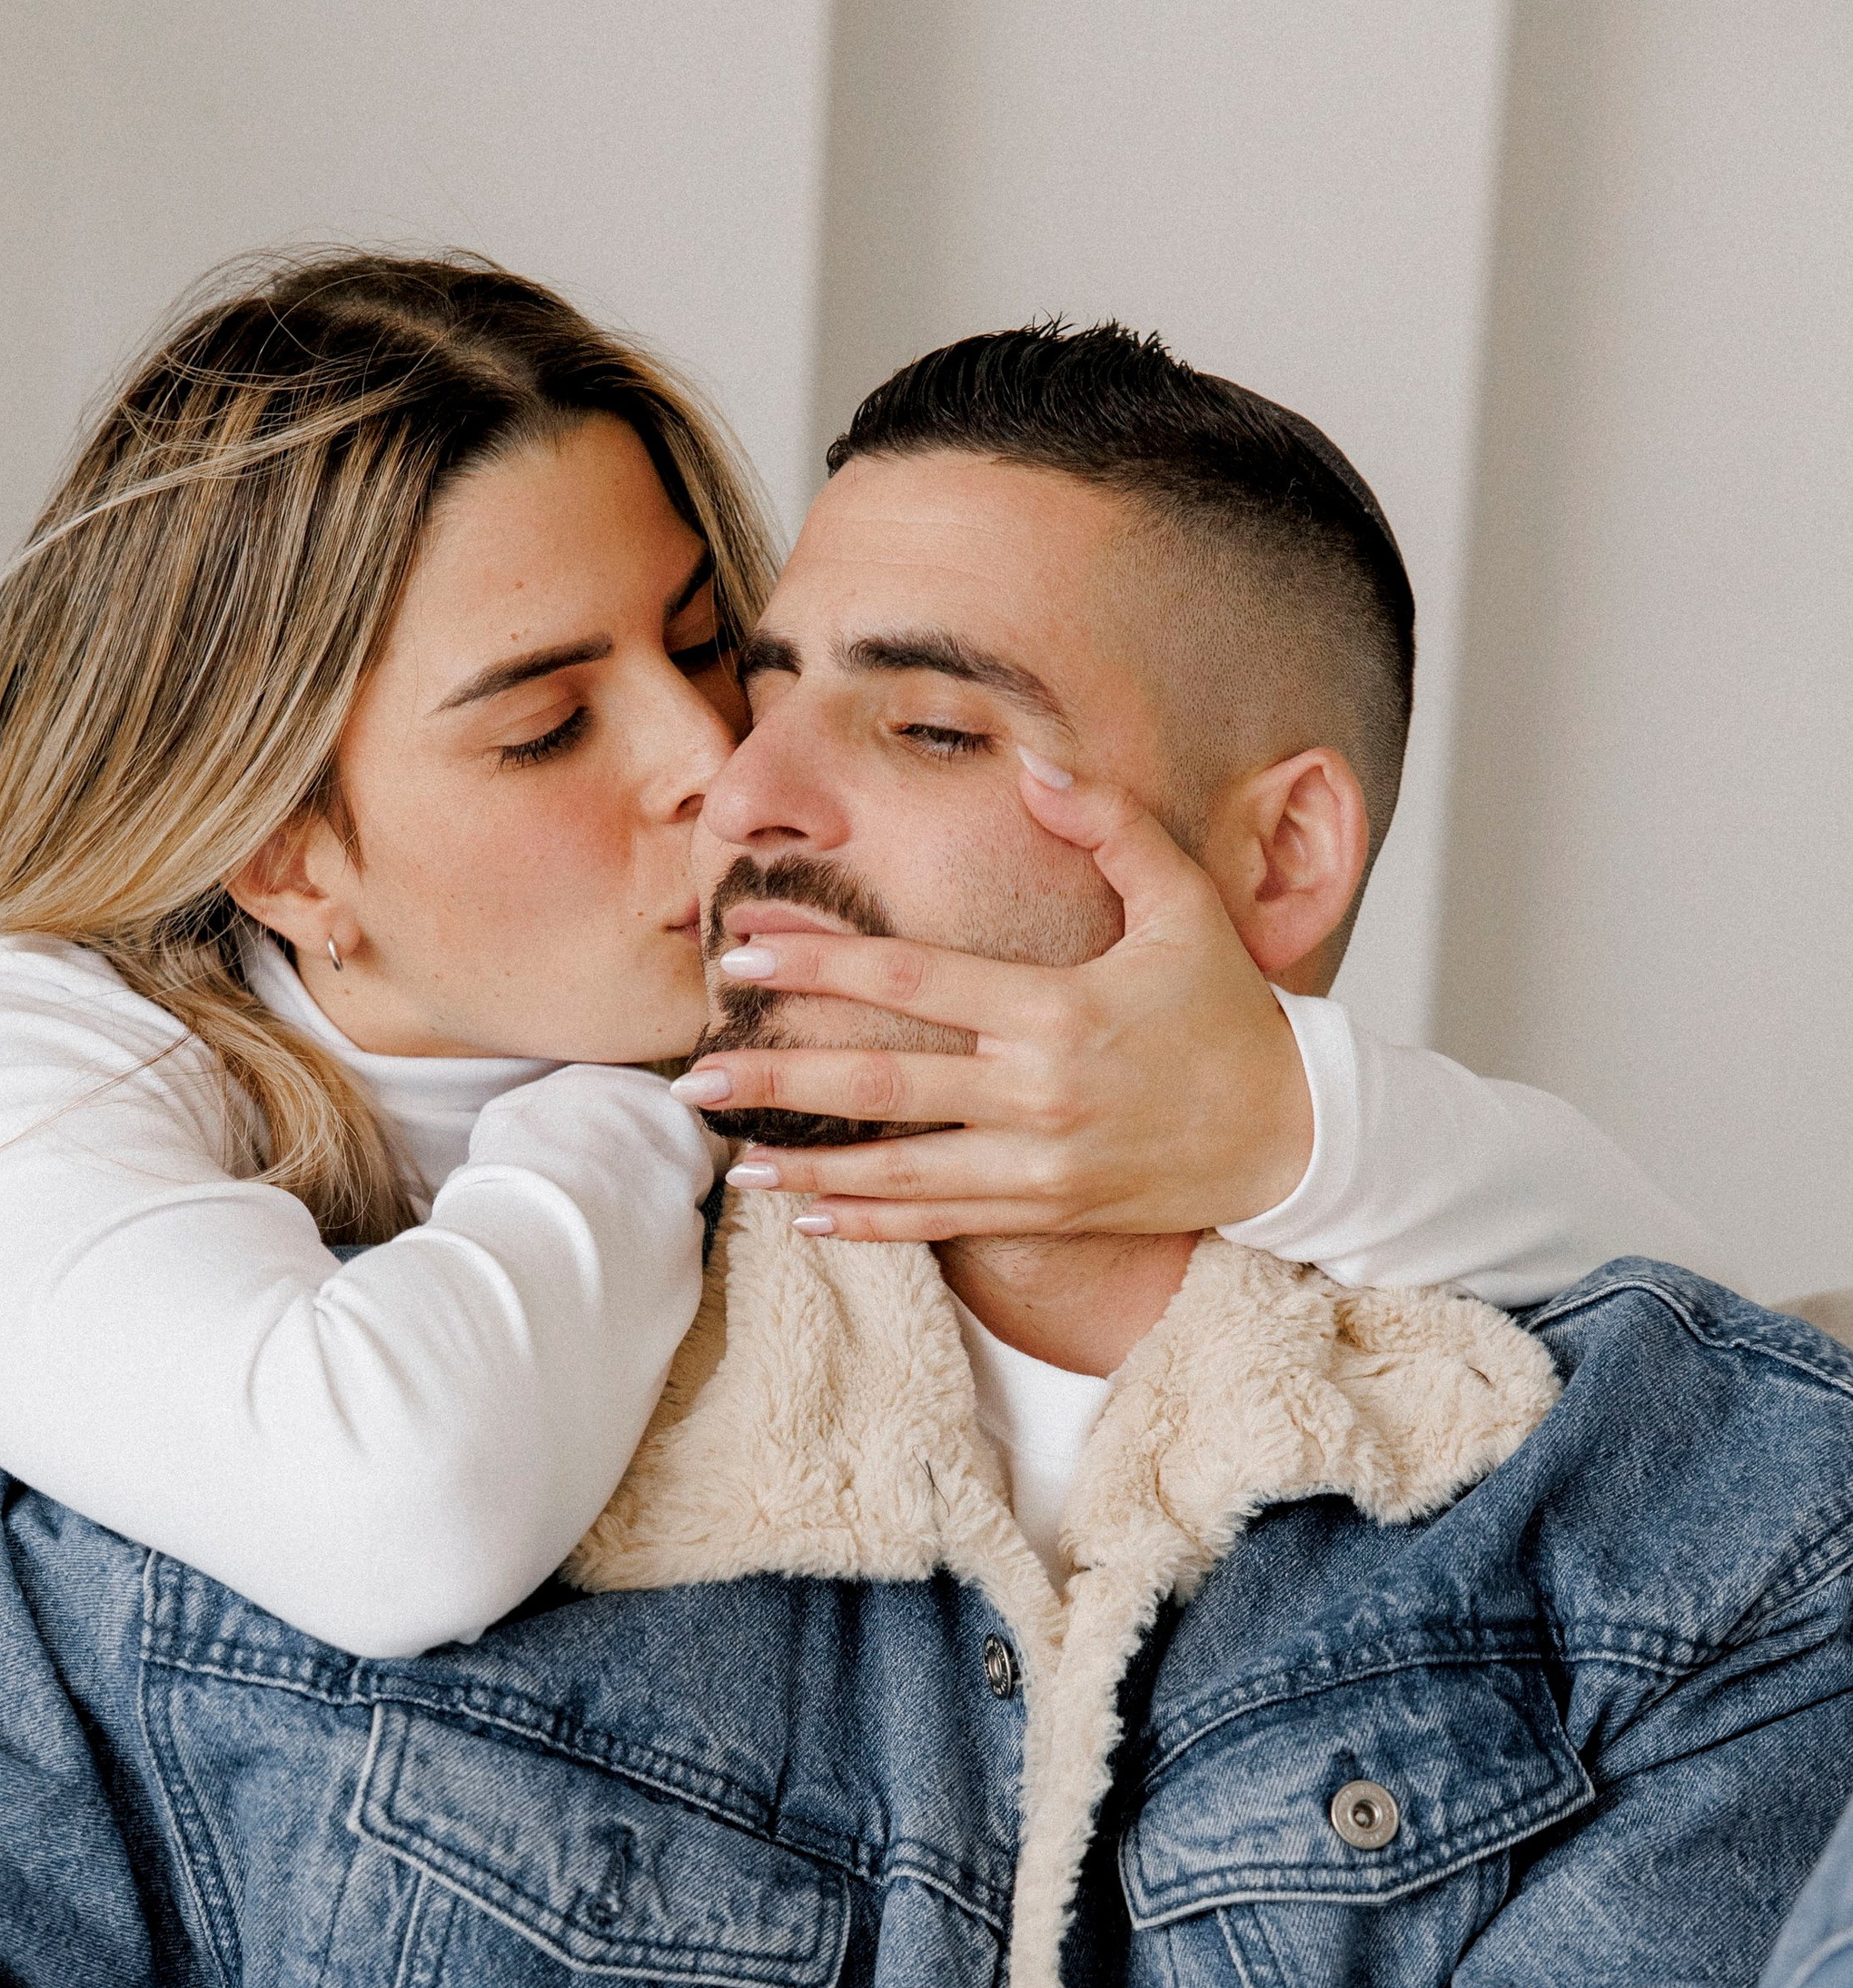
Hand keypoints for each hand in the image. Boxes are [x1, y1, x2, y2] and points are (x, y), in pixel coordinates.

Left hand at [682, 766, 1312, 1242]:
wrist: (1293, 1133)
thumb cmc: (1229, 1013)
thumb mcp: (1185, 903)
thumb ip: (1110, 824)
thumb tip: (1033, 762)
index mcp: (1058, 1010)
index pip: (913, 982)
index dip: (821, 965)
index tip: (743, 952)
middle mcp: (1039, 1093)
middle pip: (885, 1085)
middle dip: (781, 1077)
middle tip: (694, 1073)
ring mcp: (1040, 1163)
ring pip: (901, 1172)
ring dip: (808, 1168)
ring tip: (731, 1157)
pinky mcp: (1048, 1212)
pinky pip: (942, 1222)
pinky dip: (871, 1225)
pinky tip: (807, 1217)